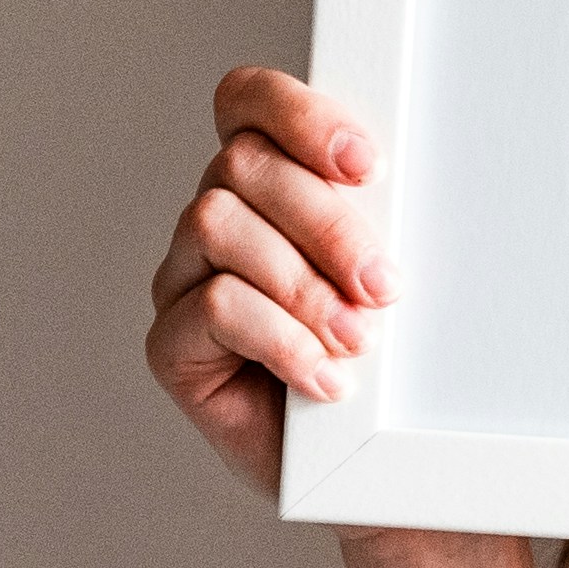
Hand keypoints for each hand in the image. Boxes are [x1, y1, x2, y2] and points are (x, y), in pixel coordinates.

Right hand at [144, 63, 389, 491]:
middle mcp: (214, 218)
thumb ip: (378, 215)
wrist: (370, 466)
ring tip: (357, 339)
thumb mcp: (389, 272)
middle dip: (326, 222)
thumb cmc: (384, 364)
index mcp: (267, 181)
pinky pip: (212, 306)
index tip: (366, 164)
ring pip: (218, 226)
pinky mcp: (171, 345)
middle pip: (242, 166)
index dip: (298, 115)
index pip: (247, 101)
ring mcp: (183, 279)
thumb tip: (397, 180)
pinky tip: (324, 378)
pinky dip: (280, 338)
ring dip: (302, 283)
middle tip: (384, 284)